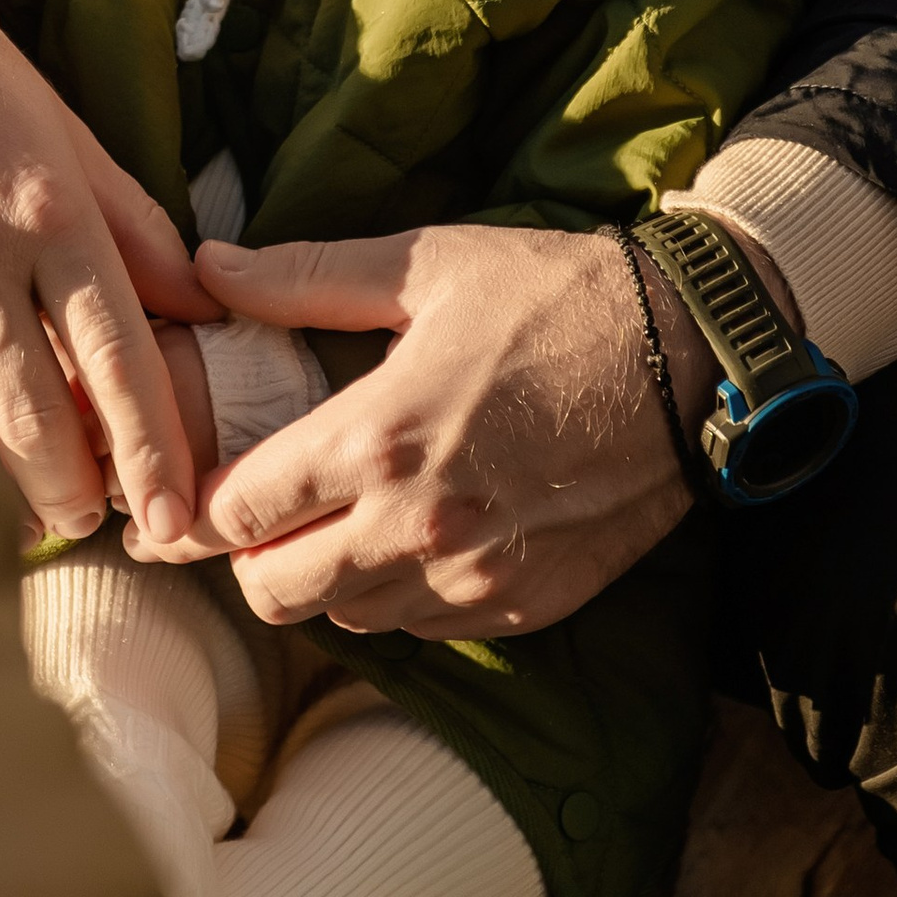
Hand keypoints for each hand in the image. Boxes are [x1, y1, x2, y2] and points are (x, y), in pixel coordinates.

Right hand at [0, 0, 211, 544]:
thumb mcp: (59, 122)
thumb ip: (129, 221)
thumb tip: (195, 301)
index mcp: (51, 205)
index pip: (122, 354)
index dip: (152, 447)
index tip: (177, 510)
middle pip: (47, 414)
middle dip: (84, 489)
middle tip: (117, 529)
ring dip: (22, 464)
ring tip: (60, 499)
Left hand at [141, 219, 782, 637]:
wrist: (695, 358)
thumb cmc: (557, 297)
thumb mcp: (426, 266)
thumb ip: (303, 278)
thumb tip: (207, 266)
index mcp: (379, 437)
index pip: (236, 511)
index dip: (203, 502)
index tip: (202, 483)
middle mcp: (417, 527)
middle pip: (273, 593)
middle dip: (252, 555)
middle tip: (269, 508)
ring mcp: (475, 578)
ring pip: (347, 620)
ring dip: (328, 578)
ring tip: (346, 517)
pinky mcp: (525, 606)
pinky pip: (425, 630)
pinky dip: (401, 596)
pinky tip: (417, 536)